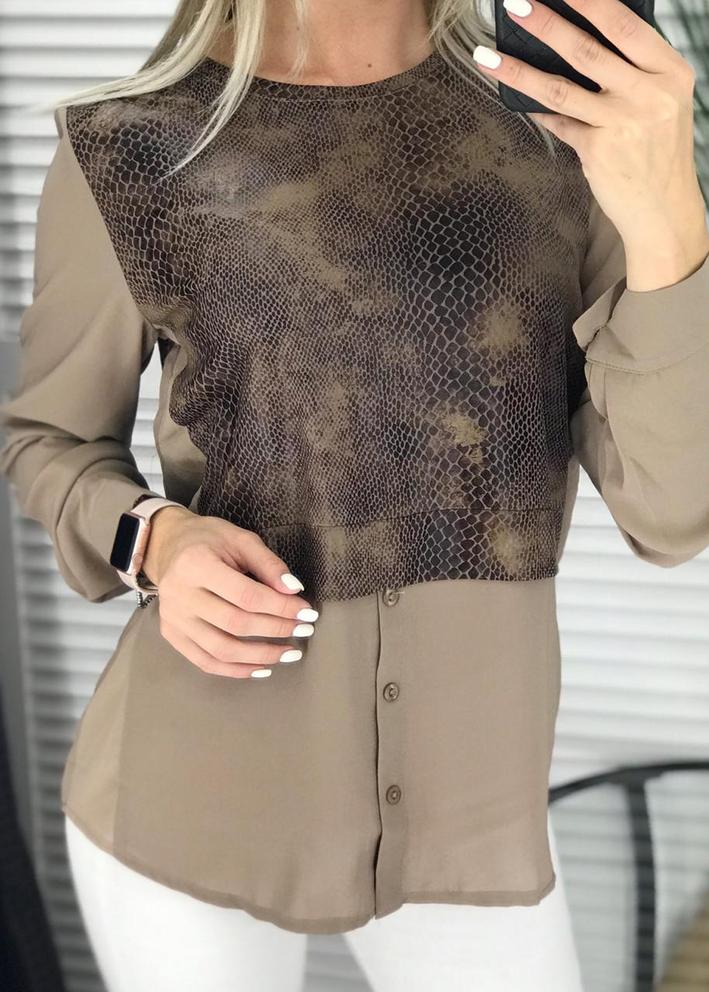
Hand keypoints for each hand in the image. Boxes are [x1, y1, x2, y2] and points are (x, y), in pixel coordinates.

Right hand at [142, 506, 319, 678]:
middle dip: (276, 630)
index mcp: (196, 564)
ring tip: (288, 654)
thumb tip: (295, 590)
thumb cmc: (209, 540)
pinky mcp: (171, 634)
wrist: (168, 546)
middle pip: (235, 624)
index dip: (281, 607)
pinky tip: (260, 668)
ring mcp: (173, 618)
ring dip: (260, 656)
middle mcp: (180, 595)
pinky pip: (205, 661)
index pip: (246, 595)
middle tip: (303, 630)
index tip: (306, 612)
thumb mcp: (241, 540)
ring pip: (221, 650)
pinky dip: (235, 670)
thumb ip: (268, 564)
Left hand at [473, 0, 708, 288]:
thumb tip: (581, 35)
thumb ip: (634, 71)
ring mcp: (622, 125)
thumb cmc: (658, 150)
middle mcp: (649, 95)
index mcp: (670, 72)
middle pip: (588, 51)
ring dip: (519, 70)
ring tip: (487, 55)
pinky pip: (557, 123)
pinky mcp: (597, 152)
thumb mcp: (663, 101)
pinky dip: (535, 109)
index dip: (590, 3)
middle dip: (547, 24)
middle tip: (515, 5)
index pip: (625, 26)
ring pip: (560, 89)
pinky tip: (513, 97)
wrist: (664, 210)